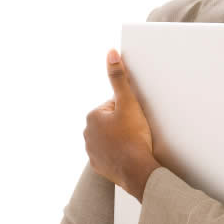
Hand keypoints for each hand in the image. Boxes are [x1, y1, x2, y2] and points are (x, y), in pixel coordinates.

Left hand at [83, 49, 154, 194]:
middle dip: (122, 124)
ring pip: (110, 138)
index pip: (113, 106)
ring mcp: (91, 151)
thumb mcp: (129, 103)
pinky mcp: (98, 166)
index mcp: (92, 116)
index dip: (128, 111)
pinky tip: (128, 155)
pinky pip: (109, 155)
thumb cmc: (134, 136)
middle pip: (111, 122)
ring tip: (133, 144)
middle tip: (136, 132)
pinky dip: (118, 154)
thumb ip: (119, 78)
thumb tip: (111, 54)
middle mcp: (87, 133)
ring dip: (120, 139)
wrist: (137, 169)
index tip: (134, 120)